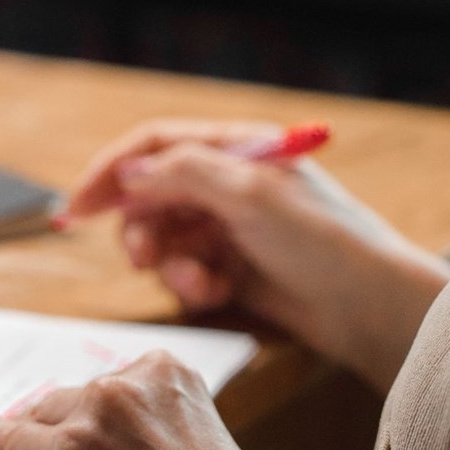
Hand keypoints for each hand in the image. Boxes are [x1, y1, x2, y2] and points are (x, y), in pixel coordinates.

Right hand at [62, 120, 449, 390]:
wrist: (371, 306)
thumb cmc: (324, 240)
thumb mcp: (249, 194)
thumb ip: (183, 175)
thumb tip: (129, 172)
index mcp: (239, 148)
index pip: (157, 144)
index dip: (112, 170)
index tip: (78, 206)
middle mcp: (233, 184)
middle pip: (154, 195)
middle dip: (142, 228)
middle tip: (143, 258)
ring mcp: (235, 229)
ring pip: (168, 241)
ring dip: (171, 264)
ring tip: (199, 284)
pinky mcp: (239, 271)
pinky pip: (190, 273)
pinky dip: (194, 285)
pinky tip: (219, 295)